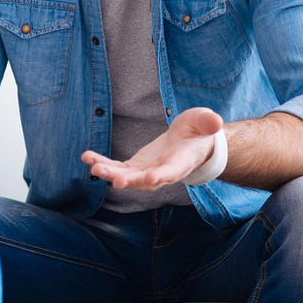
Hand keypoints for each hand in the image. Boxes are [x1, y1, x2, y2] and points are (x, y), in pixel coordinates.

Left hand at [81, 107, 224, 190]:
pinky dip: (103, 163)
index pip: (171, 173)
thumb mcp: (204, 122)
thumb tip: (215, 121)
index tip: (151, 178)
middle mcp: (161, 173)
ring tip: (94, 166)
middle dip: (129, 181)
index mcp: (180, 164)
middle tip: (115, 180)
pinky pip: (117, 167)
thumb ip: (208, 122)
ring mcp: (146, 171)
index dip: (161, 176)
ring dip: (110, 173)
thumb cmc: (199, 132)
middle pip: (144, 181)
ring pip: (127, 177)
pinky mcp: (135, 166)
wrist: (190, 143)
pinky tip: (87, 157)